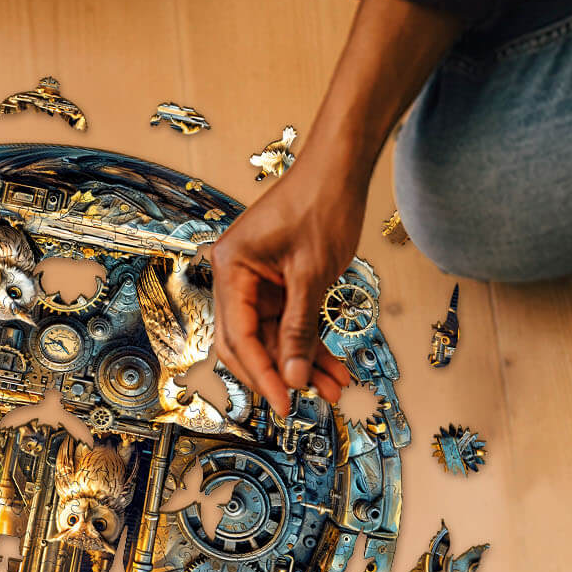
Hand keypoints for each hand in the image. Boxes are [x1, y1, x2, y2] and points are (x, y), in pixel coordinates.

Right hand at [212, 153, 356, 413]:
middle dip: (280, 372)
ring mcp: (258, 279)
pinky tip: (332, 365)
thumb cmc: (320, 204)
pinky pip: (291, 321)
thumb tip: (293, 376)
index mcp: (231, 267)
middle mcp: (237, 275)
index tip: (284, 402)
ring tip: (334, 387)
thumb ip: (300, 328)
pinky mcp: (279, 281)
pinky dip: (310, 342)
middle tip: (305, 402)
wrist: (341, 169)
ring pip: (275, 336)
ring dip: (303, 362)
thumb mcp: (312, 274)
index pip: (239, 336)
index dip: (261, 374)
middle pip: (250, 341)